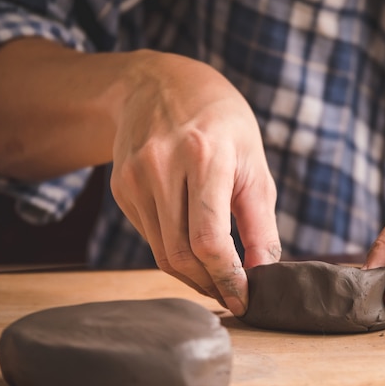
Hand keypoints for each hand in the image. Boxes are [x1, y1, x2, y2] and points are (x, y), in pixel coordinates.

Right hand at [110, 52, 280, 314]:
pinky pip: (150, 237)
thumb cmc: (221, 123)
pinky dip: (174, 253)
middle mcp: (162, 166)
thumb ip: (260, 223)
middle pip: (181, 253)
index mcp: (204, 155)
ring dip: (192, 276)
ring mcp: (135, 178)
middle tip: (232, 295)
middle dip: (210, 284)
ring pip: (162, 253)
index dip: (227, 278)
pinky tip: (192, 246)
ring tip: (216, 277)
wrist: (160, 86)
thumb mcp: (254, 163)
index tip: (244, 299)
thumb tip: (263, 274)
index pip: (209, 239)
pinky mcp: (121, 189)